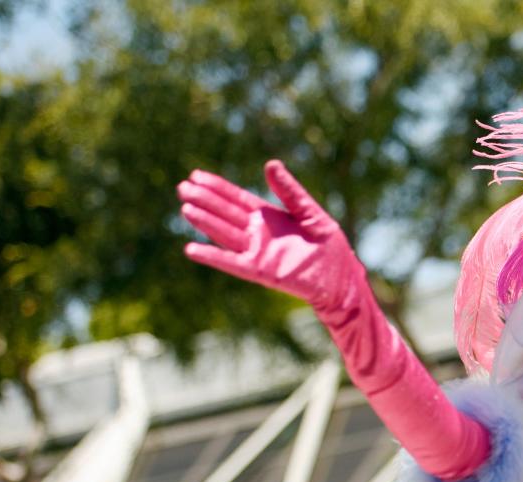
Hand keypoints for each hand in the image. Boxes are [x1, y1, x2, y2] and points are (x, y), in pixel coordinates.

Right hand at [177, 160, 364, 314]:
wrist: (340, 276)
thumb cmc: (329, 246)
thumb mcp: (311, 212)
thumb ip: (290, 192)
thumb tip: (270, 164)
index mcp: (269, 216)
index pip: (236, 198)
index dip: (217, 187)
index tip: (195, 175)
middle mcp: (258, 233)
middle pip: (225, 213)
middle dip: (205, 201)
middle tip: (182, 187)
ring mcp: (257, 252)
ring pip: (224, 233)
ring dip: (205, 222)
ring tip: (186, 208)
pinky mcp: (260, 271)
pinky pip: (232, 262)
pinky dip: (212, 256)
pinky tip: (191, 248)